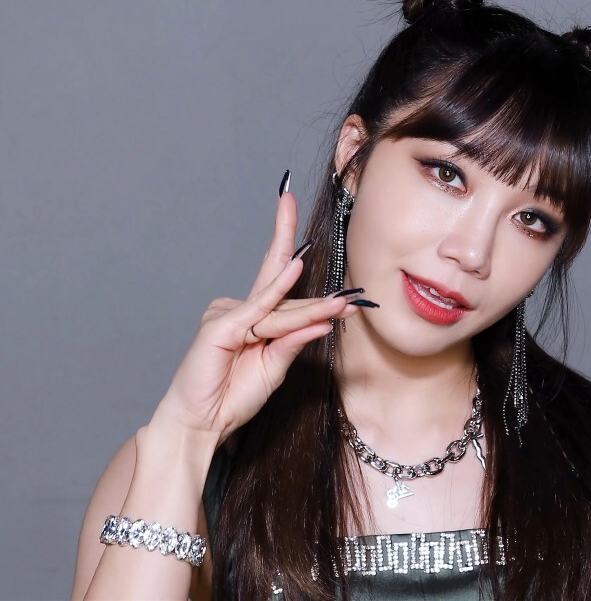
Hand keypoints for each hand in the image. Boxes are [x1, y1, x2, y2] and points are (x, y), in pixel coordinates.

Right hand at [152, 189, 362, 442]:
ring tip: (345, 306)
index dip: (288, 246)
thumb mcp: (275, 369)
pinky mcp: (220, 326)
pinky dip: (278, 294)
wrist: (201, 423)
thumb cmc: (234, 397)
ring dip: (311, 312)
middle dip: (296, 258)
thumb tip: (324, 322)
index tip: (294, 212)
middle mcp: (240, 309)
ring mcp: (227, 314)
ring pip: (279, 309)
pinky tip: (296, 270)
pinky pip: (259, 311)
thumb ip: (294, 342)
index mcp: (255, 318)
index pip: (278, 278)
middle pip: (282, 289)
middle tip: (303, 221)